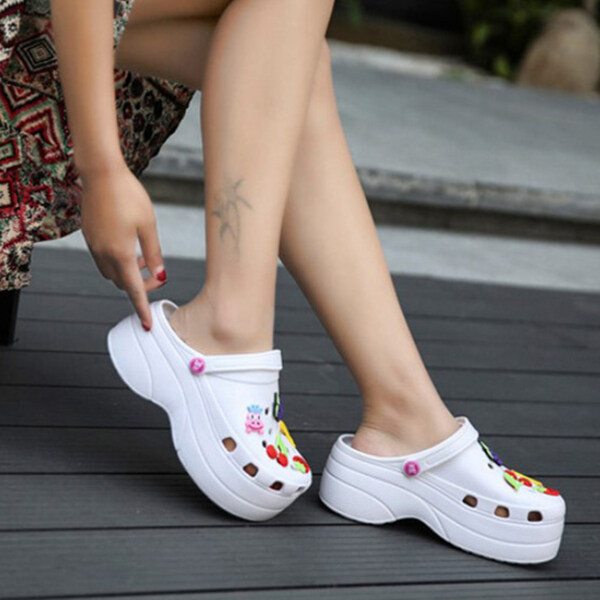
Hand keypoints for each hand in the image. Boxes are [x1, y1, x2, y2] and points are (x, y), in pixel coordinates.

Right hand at [79, 160, 166, 329]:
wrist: (101, 173)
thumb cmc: (129, 196)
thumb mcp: (149, 226)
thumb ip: (154, 254)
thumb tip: (160, 275)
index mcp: (121, 254)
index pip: (134, 290)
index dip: (142, 308)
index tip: (147, 324)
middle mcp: (103, 254)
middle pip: (123, 283)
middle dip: (140, 286)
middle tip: (157, 275)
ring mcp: (93, 246)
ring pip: (112, 273)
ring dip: (128, 273)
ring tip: (145, 259)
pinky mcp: (89, 237)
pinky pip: (103, 260)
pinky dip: (118, 262)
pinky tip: (130, 248)